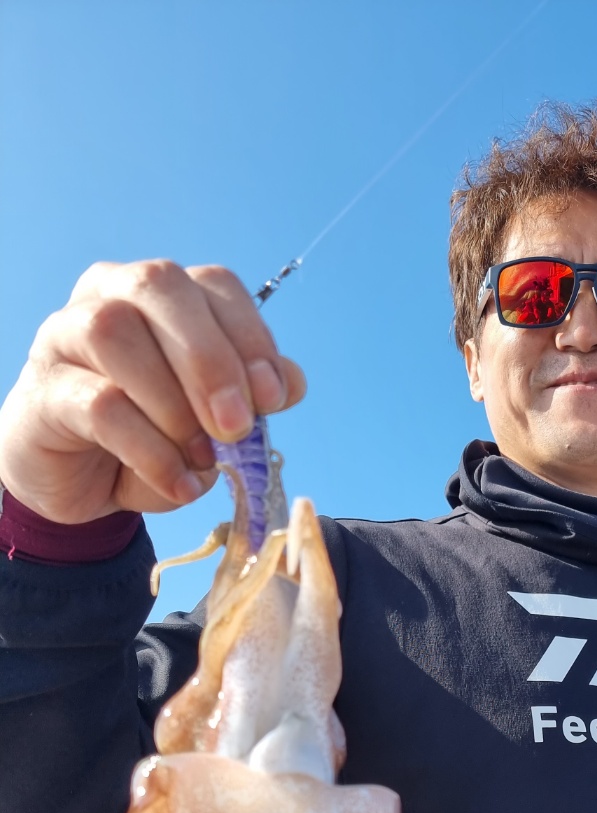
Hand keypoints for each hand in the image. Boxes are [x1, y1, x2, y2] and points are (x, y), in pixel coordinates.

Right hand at [0, 260, 306, 522]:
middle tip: (236, 426)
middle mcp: (108, 295)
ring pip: (117, 334)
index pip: (213, 284)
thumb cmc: (150, 436)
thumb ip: (249, 396)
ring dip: (173, 405)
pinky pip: (98, 405)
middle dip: (210, 359)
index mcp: (162, 294)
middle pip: (159, 287)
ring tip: (201, 457)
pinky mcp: (44, 390)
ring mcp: (65, 336)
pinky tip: (178, 483)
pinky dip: (151, 451)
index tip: (274, 398)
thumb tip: (292, 382)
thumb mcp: (210, 421)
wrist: (80, 482)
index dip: (250, 336)